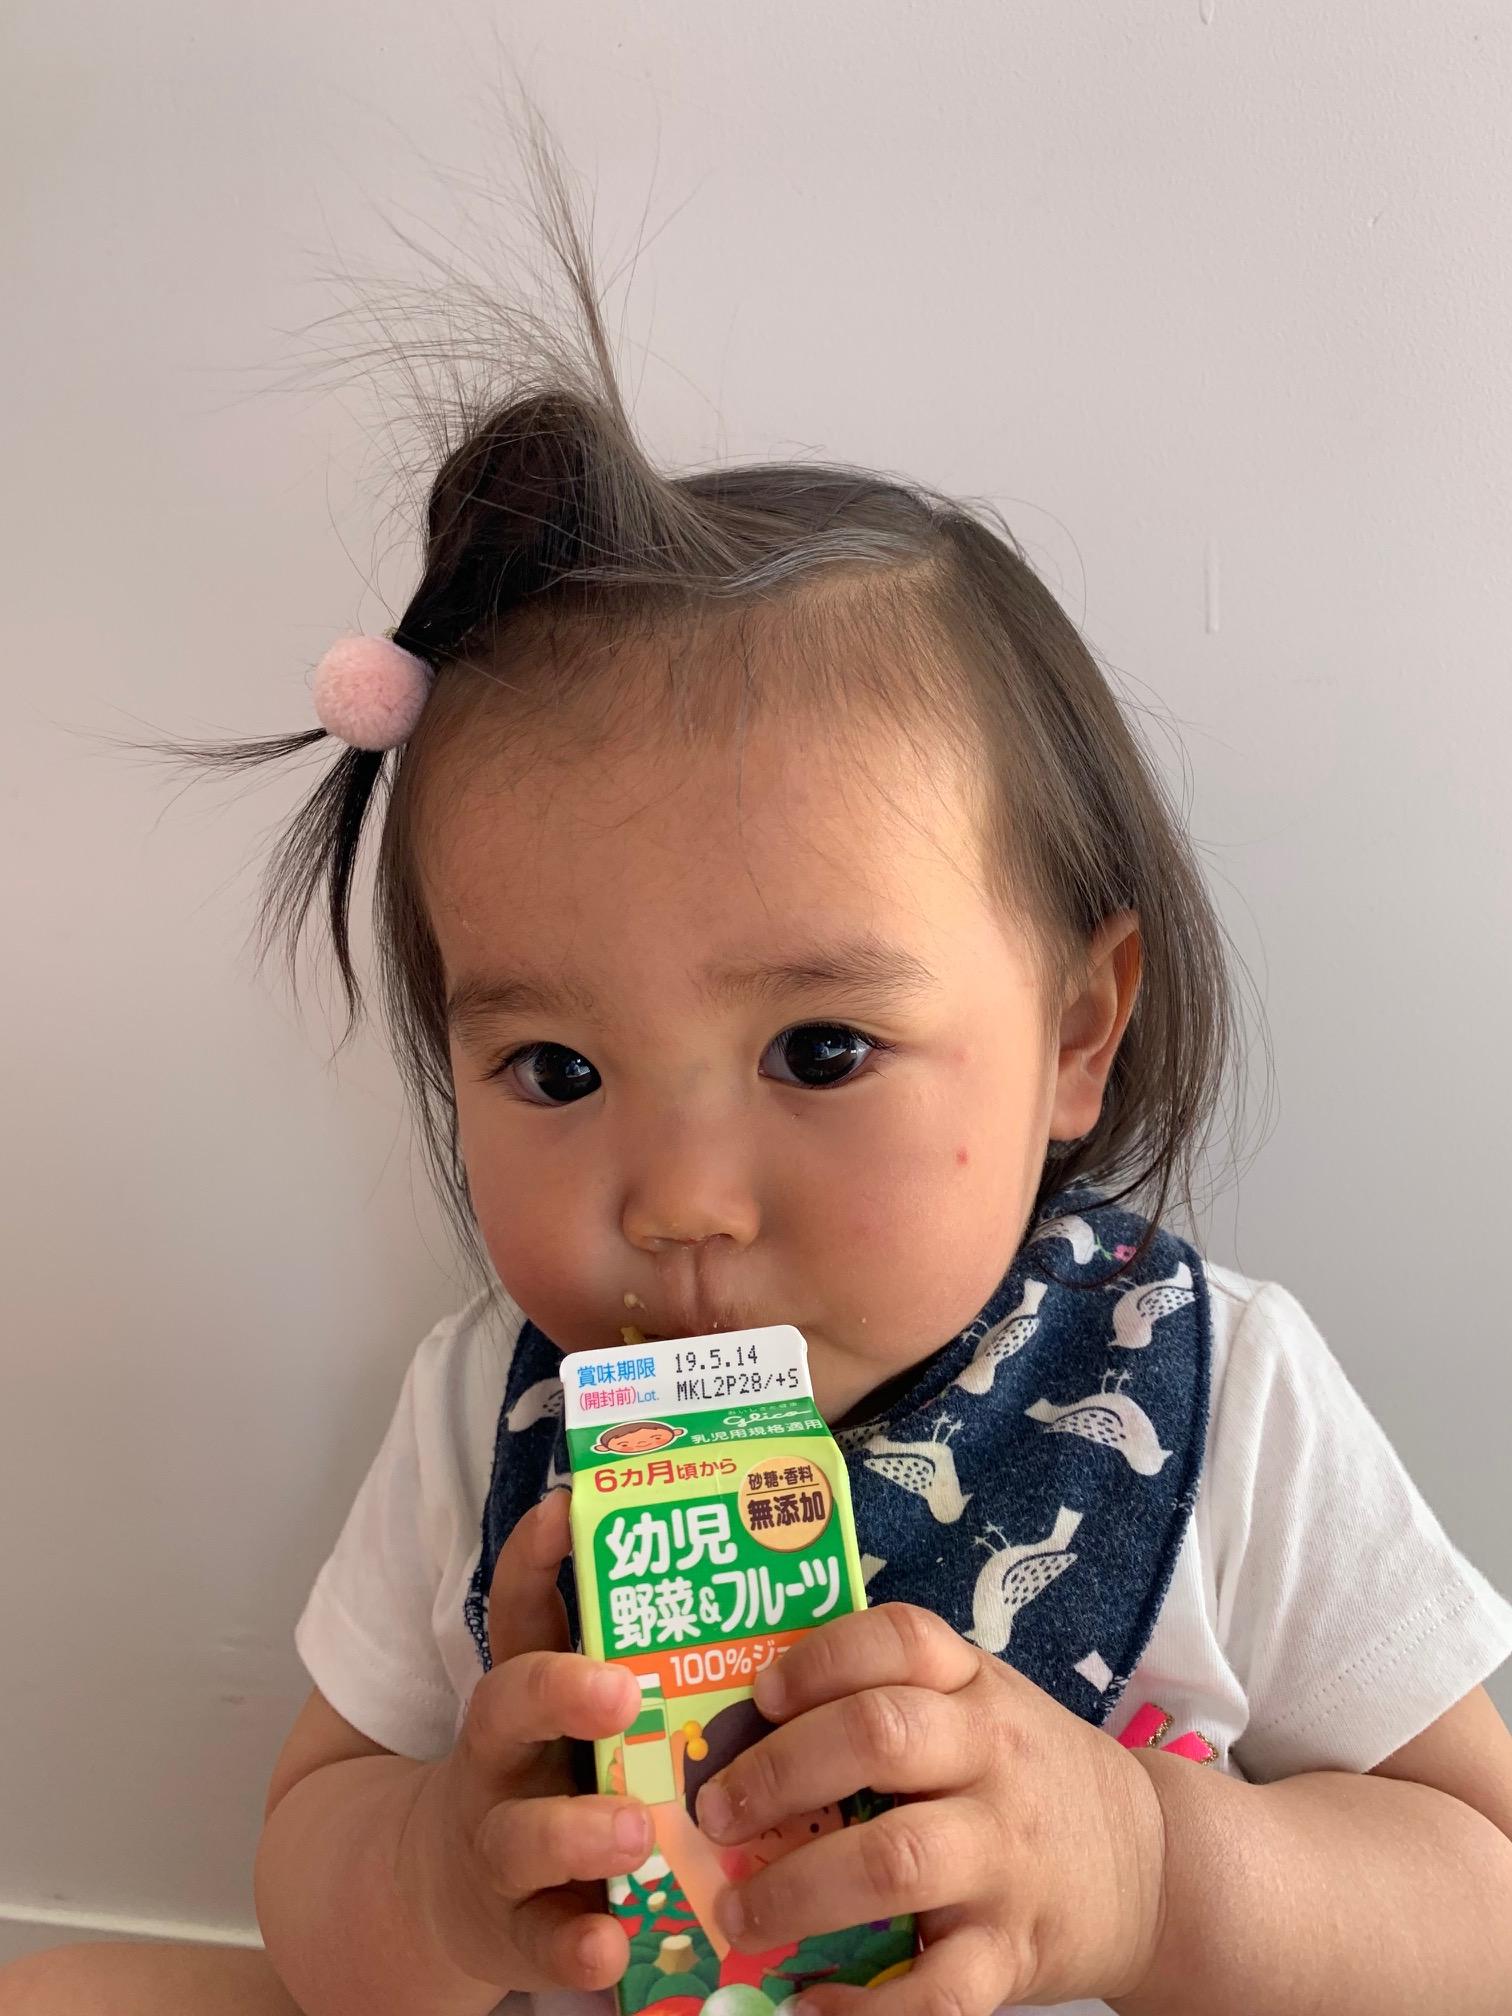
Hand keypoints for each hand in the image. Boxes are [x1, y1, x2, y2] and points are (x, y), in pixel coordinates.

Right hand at [396, 1491, 652, 1994]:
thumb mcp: (574, 1712)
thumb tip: (752, 1567)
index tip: (565, 1506)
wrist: (445, 1893)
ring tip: (637, 1828)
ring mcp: (498, 1846)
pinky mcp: (512, 1931)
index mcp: (528, 1692)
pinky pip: (539, 1941)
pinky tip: (609, 1946)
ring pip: (521, 1834)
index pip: (520, 1609)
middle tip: (624, 1688)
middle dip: (559, 1691)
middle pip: (507, 1707)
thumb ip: (640, 1653)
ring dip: (577, 1829)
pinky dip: (573, 1945)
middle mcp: (500, 1760)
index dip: (535, 1556)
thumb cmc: (552, 1777)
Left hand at [692, 1604, 1166, 2013]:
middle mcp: (992, 1759)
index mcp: (974, 1689)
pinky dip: (867, 2010)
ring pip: (895, 1859)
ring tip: (739, 1914)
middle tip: (716, 1814)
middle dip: (780, 1773)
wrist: (1152, 1862)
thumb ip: (892, 1701)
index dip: (821, 1659)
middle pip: (880, 1737)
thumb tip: (743, 1725)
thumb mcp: (980, 1708)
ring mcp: (1005, 1856)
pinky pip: (938, 1989)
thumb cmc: (1026, 1775)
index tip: (761, 1695)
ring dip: (798, 1888)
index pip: (900, 1640)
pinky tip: (809, 2006)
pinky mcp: (1014, 1951)